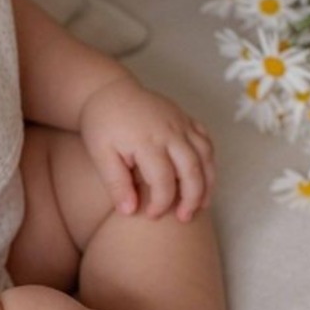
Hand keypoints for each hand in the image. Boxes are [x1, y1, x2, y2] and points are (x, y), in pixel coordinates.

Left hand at [79, 76, 215, 220]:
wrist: (109, 91)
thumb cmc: (102, 125)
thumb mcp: (100, 155)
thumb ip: (115, 183)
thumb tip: (129, 212)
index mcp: (146, 141)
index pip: (163, 181)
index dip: (161, 204)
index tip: (152, 216)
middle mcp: (169, 131)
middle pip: (192, 170)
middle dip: (192, 198)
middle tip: (185, 218)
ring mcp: (181, 122)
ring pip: (205, 156)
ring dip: (207, 183)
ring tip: (201, 205)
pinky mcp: (186, 118)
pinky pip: (206, 140)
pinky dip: (209, 160)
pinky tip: (204, 177)